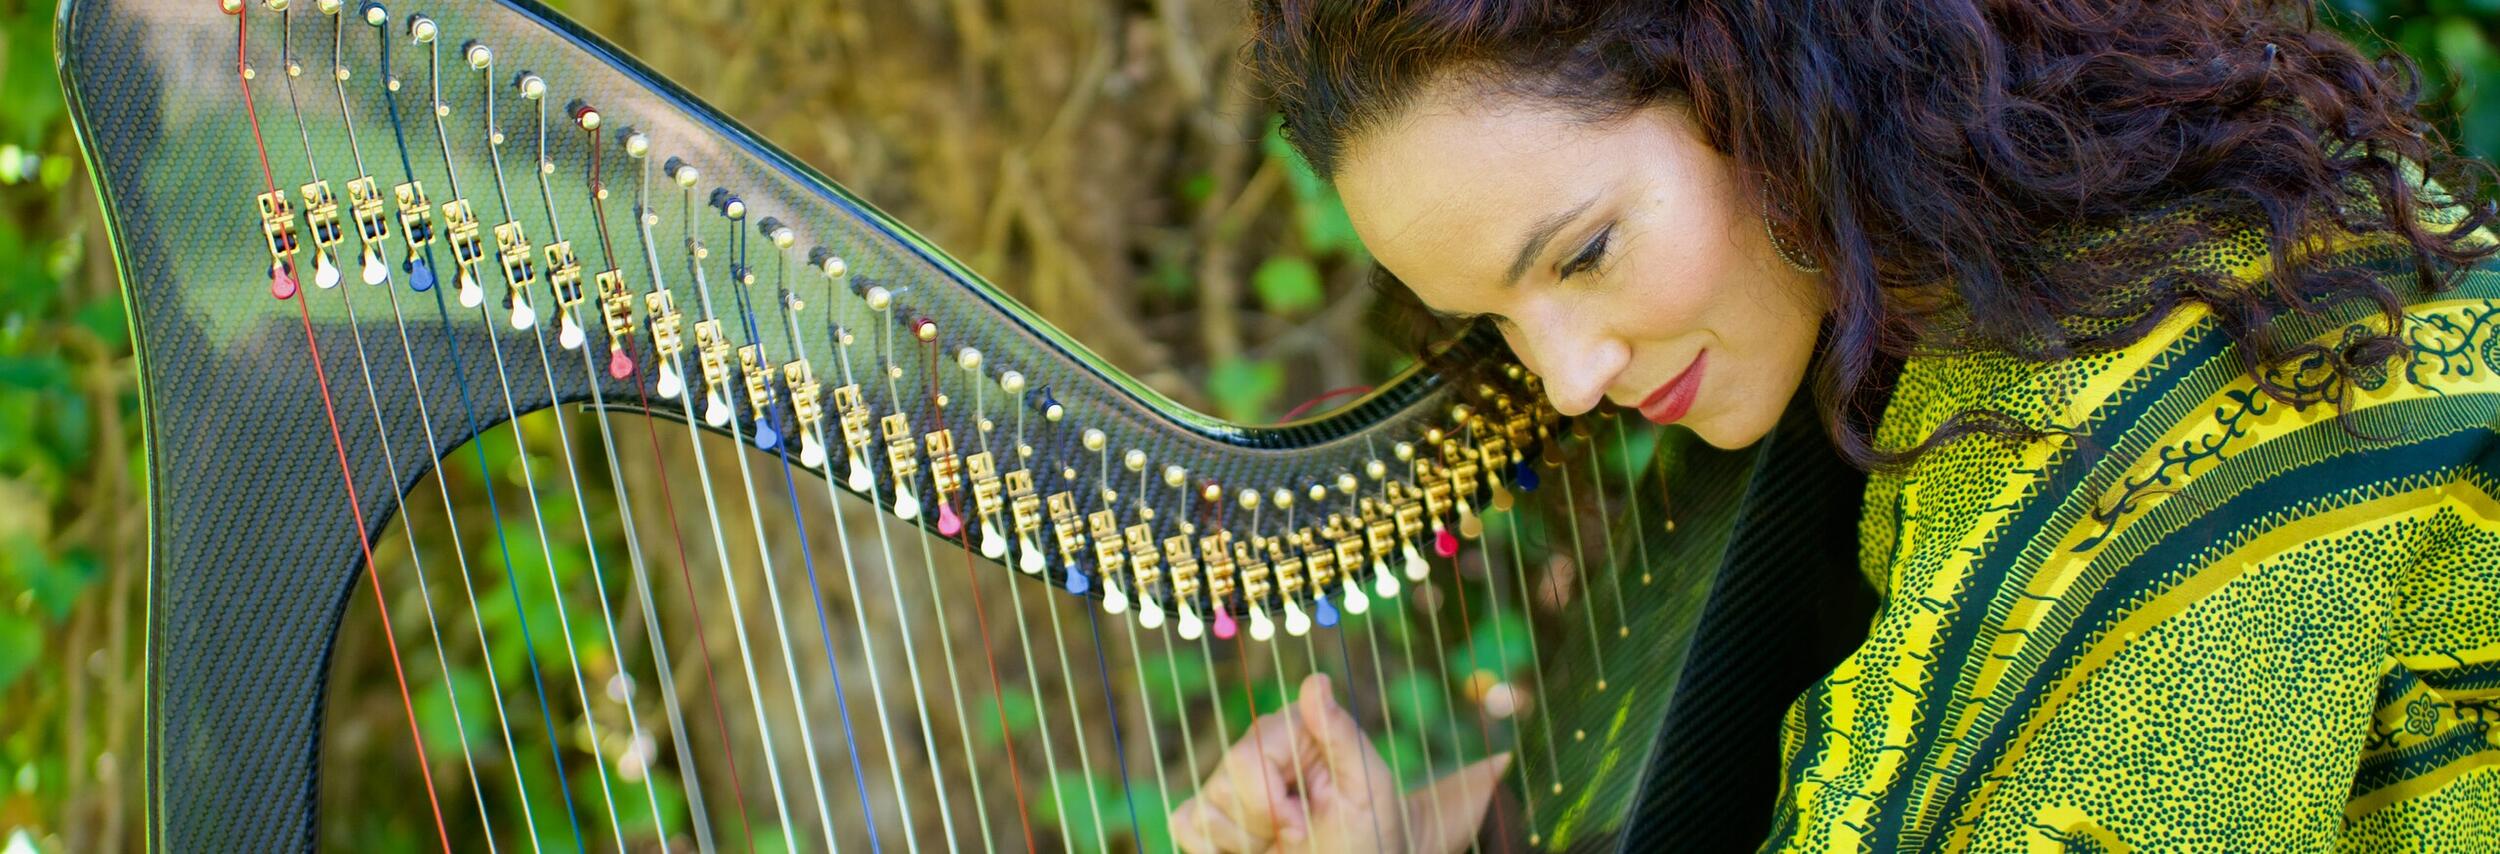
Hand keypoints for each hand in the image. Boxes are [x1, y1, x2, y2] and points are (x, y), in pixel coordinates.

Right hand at [1169, 672, 1510, 852]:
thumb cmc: (1371, 828)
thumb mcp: (1368, 785)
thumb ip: (1340, 733)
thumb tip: (1316, 681)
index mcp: (1292, 730)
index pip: (1245, 760)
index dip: (1268, 803)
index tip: (1303, 827)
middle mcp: (1256, 747)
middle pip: (1221, 786)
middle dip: (1258, 824)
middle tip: (1297, 835)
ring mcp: (1231, 782)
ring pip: (1202, 810)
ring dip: (1242, 841)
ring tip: (1279, 842)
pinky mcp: (1215, 814)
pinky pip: (1184, 823)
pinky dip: (1210, 848)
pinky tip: (1250, 850)